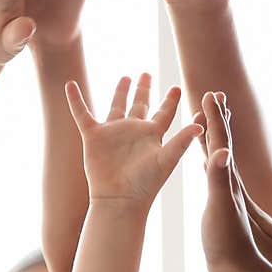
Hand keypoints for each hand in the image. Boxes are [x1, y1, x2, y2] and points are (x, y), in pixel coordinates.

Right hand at [65, 73, 202, 209]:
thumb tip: (200, 125)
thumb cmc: (145, 184)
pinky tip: (70, 85)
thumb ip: (181, 141)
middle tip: (147, 73)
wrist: (119, 198)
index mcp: (152, 135)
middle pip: (140, 105)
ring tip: (125, 77)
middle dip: (144, 90)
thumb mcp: (167, 160)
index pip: (164, 113)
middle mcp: (133, 131)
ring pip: (117, 106)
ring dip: (120, 91)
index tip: (176, 87)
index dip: (170, 101)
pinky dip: (76, 100)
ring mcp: (113, 133)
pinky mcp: (94, 136)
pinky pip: (83, 114)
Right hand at [198, 91, 271, 271]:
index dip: (215, 117)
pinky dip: (209, 164)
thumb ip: (219, 180)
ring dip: (214, 138)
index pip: (221, 141)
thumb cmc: (228, 242)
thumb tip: (221, 153)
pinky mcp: (219, 206)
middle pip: (223, 143)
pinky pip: (213, 176)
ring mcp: (225, 193)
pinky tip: (207, 164)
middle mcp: (228, 182)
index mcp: (227, 179)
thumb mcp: (221, 208)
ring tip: (208, 123)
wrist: (239, 270)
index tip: (211, 93)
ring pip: (218, 158)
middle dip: (218, 119)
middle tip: (215, 95)